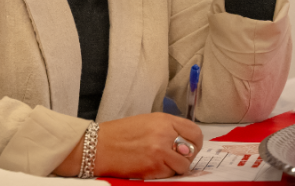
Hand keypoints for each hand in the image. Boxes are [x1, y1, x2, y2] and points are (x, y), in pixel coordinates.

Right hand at [54, 113, 202, 178]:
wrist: (99, 146)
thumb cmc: (120, 134)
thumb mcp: (147, 122)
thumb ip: (168, 129)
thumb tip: (184, 143)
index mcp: (163, 120)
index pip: (194, 132)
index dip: (195, 142)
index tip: (190, 147)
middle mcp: (164, 134)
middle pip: (193, 149)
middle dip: (188, 156)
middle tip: (176, 157)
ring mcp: (160, 151)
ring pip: (184, 165)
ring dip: (176, 167)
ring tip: (162, 163)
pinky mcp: (153, 167)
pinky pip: (170, 174)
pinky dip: (165, 174)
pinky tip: (152, 167)